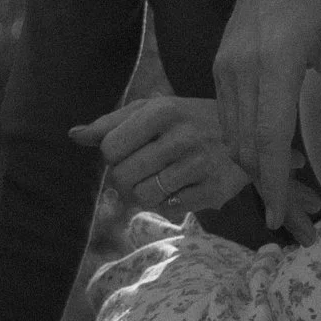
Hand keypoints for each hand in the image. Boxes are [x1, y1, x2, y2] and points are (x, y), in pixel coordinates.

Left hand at [71, 96, 248, 219]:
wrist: (246, 133)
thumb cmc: (186, 120)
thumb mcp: (151, 110)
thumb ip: (111, 123)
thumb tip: (74, 136)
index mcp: (162, 110)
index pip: (109, 148)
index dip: (111, 156)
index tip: (127, 151)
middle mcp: (182, 136)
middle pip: (122, 177)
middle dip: (123, 179)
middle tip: (138, 171)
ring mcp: (200, 165)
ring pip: (143, 197)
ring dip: (143, 194)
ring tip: (156, 181)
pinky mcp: (214, 191)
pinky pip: (170, 209)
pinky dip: (168, 203)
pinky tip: (181, 187)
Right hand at [212, 0, 320, 226]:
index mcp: (277, 59)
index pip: (268, 137)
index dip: (272, 184)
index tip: (278, 219)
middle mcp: (243, 64)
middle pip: (244, 142)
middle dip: (263, 184)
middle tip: (288, 218)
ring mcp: (226, 61)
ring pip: (231, 131)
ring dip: (251, 164)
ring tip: (278, 187)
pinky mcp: (221, 59)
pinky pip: (226, 112)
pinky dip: (242, 138)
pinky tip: (263, 149)